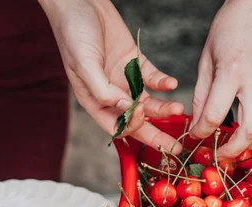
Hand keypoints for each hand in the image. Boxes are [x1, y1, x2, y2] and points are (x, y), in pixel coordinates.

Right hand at [38, 0, 184, 152]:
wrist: (80, 3)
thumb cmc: (74, 33)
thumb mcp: (83, 64)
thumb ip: (102, 90)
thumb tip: (125, 108)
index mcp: (94, 101)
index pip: (116, 126)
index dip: (131, 127)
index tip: (141, 116)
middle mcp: (111, 95)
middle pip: (137, 122)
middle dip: (156, 135)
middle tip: (175, 147)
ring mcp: (125, 80)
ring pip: (149, 103)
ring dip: (164, 108)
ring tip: (178, 109)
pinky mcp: (136, 64)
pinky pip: (153, 79)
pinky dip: (163, 83)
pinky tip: (171, 84)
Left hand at [190, 0, 251, 157]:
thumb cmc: (230, 28)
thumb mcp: (206, 59)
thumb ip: (202, 94)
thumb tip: (198, 123)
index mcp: (231, 71)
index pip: (215, 115)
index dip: (202, 132)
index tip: (195, 137)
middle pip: (248, 130)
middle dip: (232, 150)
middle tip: (219, 156)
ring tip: (236, 150)